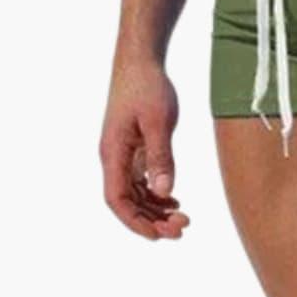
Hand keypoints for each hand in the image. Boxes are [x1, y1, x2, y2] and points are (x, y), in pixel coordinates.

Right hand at [100, 60, 189, 239]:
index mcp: (113, 153)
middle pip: (127, 201)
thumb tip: (164, 192)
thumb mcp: (159, 122)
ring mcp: (122, 153)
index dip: (135, 222)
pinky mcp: (132, 147)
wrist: (141, 61)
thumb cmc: (148, 87)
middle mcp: (113, 157)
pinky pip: (140, 180)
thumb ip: (161, 157)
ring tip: (183, 218)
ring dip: (155, 209)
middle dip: (151, 220)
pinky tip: (174, 201)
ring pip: (135, 193)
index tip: (159, 235)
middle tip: (183, 227)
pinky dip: (155, 194)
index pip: (118, 200)